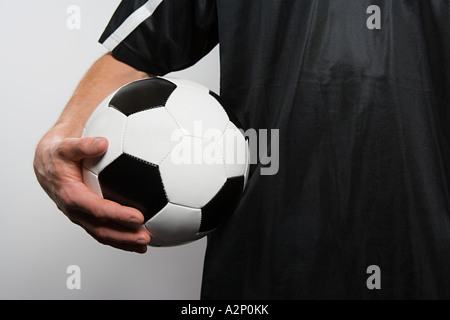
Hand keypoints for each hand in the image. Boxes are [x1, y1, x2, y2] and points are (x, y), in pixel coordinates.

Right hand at [33, 131, 150, 252]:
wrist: (46, 162)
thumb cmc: (58, 154)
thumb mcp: (66, 146)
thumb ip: (83, 145)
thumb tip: (102, 143)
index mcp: (70, 195)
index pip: (97, 209)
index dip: (117, 215)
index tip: (138, 217)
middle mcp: (75, 210)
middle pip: (101, 229)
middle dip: (124, 236)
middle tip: (145, 237)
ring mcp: (80, 216)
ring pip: (102, 234)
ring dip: (124, 241)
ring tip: (145, 244)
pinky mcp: (86, 216)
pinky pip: (103, 229)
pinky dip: (120, 236)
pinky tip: (137, 237)